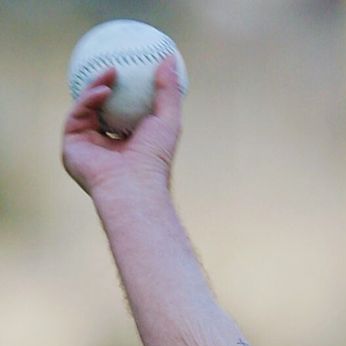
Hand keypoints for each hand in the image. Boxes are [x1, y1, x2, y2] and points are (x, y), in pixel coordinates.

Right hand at [62, 56, 183, 194]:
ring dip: (97, 86)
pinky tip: (104, 89)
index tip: (135, 70)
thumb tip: (170, 57)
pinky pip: (78, 113)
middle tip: (117, 66)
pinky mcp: (71, 144)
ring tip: (112, 71)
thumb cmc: (155, 157)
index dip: (127, 91)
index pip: (124, 113)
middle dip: (106, 85)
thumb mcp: (168, 119)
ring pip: (86, 107)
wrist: (133, 184)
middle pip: (101, 108)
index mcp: (128, 142)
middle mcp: (105, 144)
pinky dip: (89, 99)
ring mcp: (87, 144)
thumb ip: (168, 90)